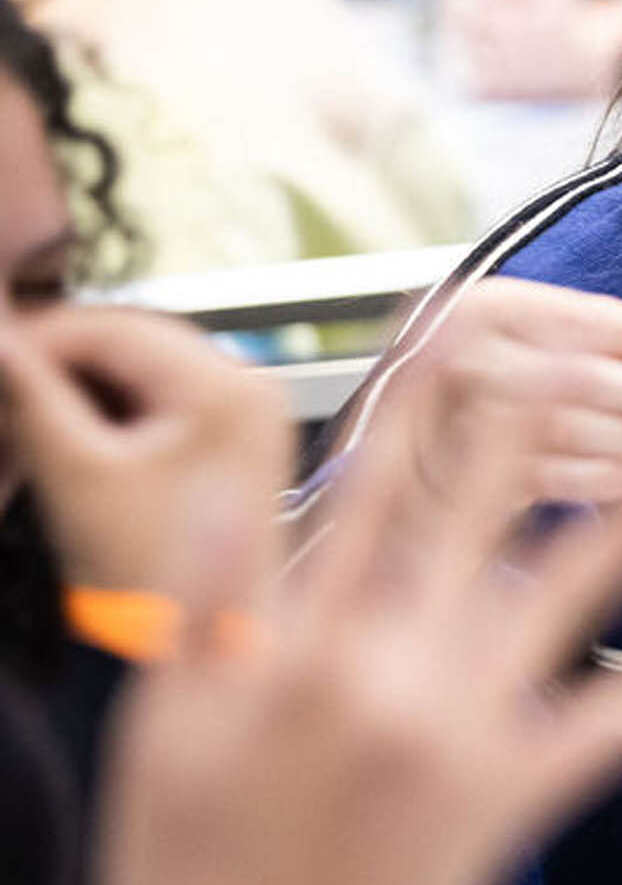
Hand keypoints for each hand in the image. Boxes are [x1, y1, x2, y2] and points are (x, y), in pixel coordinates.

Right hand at [0, 308, 291, 590]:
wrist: (199, 640)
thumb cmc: (156, 576)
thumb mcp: (79, 475)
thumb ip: (33, 398)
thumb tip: (1, 344)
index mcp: (228, 389)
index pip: (117, 326)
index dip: (42, 336)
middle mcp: (252, 388)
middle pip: (132, 341)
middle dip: (60, 359)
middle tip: (6, 377)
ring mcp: (248, 411)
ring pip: (142, 367)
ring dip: (80, 381)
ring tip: (26, 407)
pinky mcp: (232, 436)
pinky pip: (160, 397)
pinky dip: (108, 407)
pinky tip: (66, 426)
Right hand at [97, 321, 621, 884]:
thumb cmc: (200, 844)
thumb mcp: (169, 718)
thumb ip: (206, 598)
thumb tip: (234, 491)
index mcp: (307, 641)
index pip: (371, 489)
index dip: (421, 405)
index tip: (462, 334)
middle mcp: (394, 669)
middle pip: (478, 518)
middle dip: (535, 430)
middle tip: (587, 355)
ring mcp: (463, 726)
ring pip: (566, 598)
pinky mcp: (515, 788)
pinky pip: (616, 724)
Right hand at [363, 278, 621, 510]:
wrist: (417, 445)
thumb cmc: (497, 377)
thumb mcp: (543, 333)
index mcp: (489, 309)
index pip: (577, 317)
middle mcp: (465, 357)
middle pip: (576, 377)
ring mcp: (459, 420)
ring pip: (569, 432)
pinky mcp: (470, 481)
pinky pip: (556, 479)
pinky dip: (612, 477)